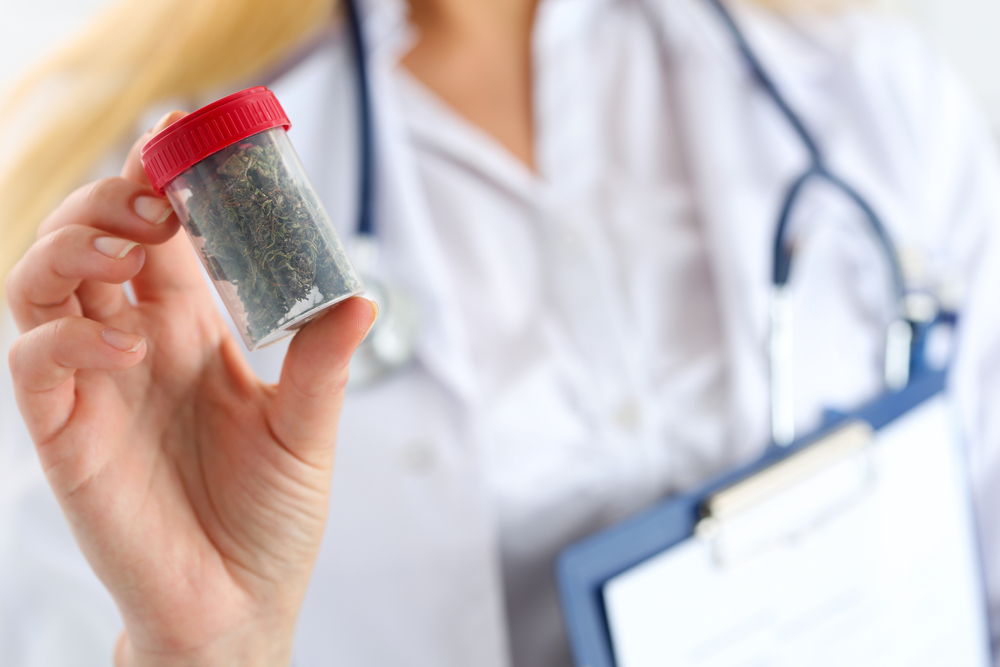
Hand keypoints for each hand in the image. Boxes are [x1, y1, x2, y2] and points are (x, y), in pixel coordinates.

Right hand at [4, 112, 376, 666]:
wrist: (240, 604)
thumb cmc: (270, 516)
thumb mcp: (307, 430)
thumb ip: (321, 363)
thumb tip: (360, 293)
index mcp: (192, 331)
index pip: (162, 237)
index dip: (161, 183)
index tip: (180, 140)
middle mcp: (137, 345)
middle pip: (91, 241)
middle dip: (110, 200)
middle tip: (155, 196)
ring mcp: (95, 384)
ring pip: (42, 284)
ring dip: (73, 245)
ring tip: (127, 244)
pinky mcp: (65, 433)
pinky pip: (36, 363)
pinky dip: (69, 336)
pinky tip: (127, 342)